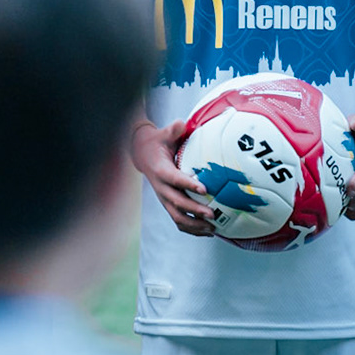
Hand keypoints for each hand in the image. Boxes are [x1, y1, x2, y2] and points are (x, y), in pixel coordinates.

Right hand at [131, 119, 214, 236]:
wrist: (141, 154)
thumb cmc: (157, 142)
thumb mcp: (163, 134)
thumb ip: (173, 130)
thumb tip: (182, 123)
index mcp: (160, 170)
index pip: (174, 179)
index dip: (188, 184)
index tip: (204, 189)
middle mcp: (161, 187)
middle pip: (177, 202)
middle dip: (195, 210)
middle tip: (213, 213)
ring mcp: (163, 198)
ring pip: (176, 216)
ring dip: (194, 224)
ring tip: (212, 228)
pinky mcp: (167, 204)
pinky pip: (178, 220)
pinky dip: (191, 229)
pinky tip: (207, 231)